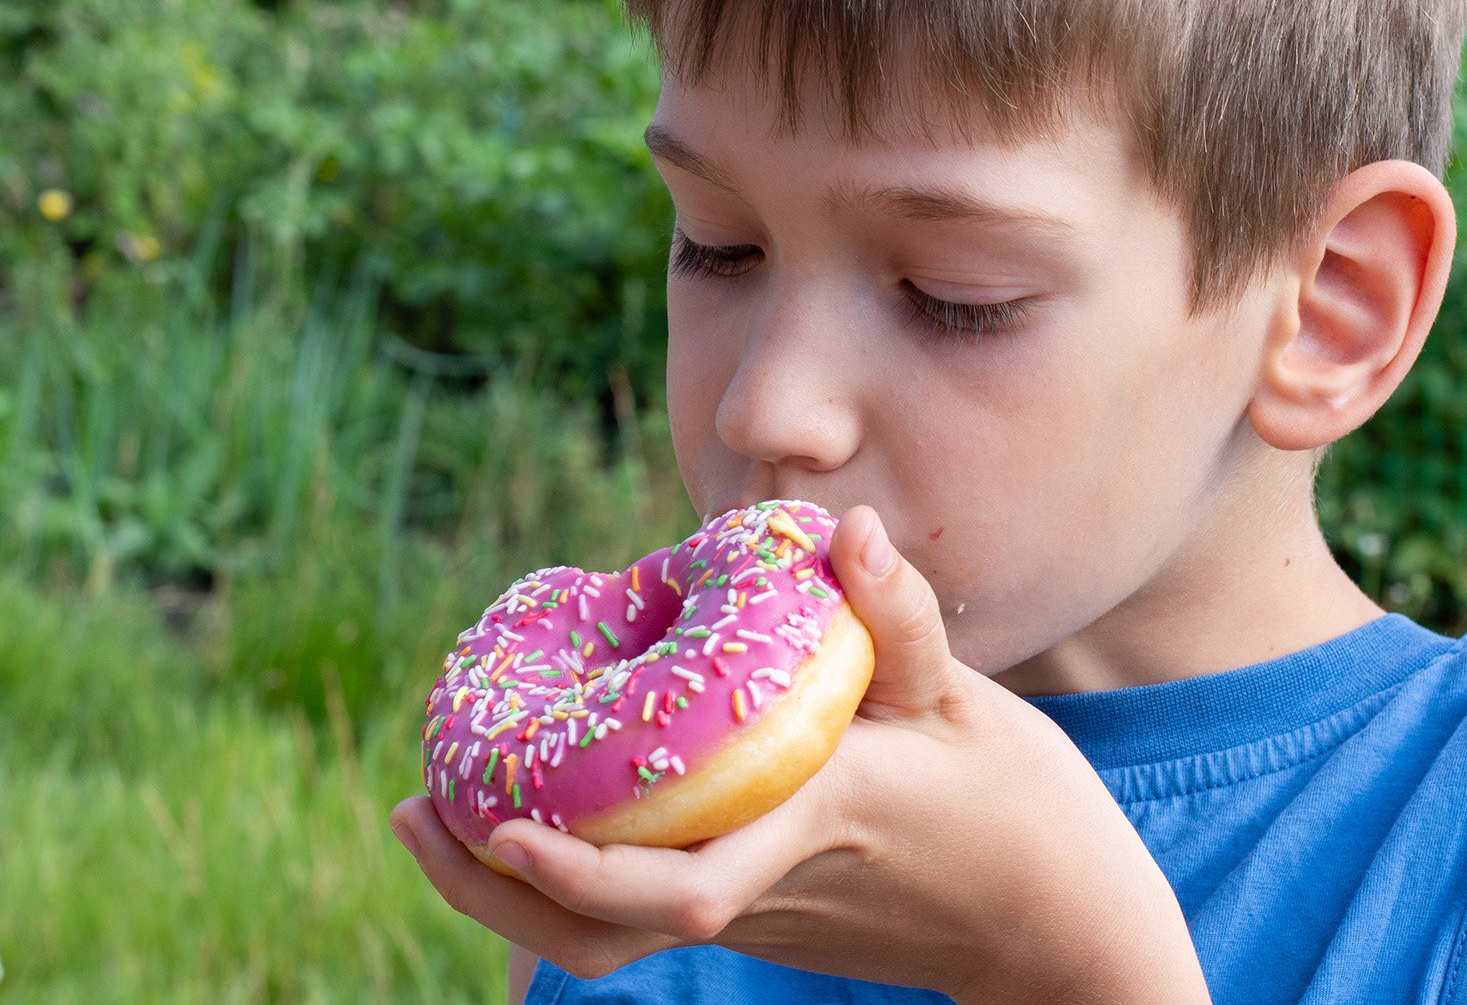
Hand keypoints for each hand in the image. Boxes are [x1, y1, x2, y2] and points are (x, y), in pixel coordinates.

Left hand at [389, 506, 1209, 1003]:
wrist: (1057, 933)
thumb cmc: (1018, 808)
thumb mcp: (967, 701)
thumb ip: (900, 617)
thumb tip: (844, 525)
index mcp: (809, 827)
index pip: (678, 884)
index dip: (576, 868)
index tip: (492, 819)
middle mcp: (764, 885)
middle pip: (603, 936)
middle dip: (488, 890)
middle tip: (409, 807)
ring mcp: (754, 916)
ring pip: (607, 940)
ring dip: (502, 893)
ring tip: (429, 814)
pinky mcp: (757, 918)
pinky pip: (636, 913)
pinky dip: (560, 874)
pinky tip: (522, 806)